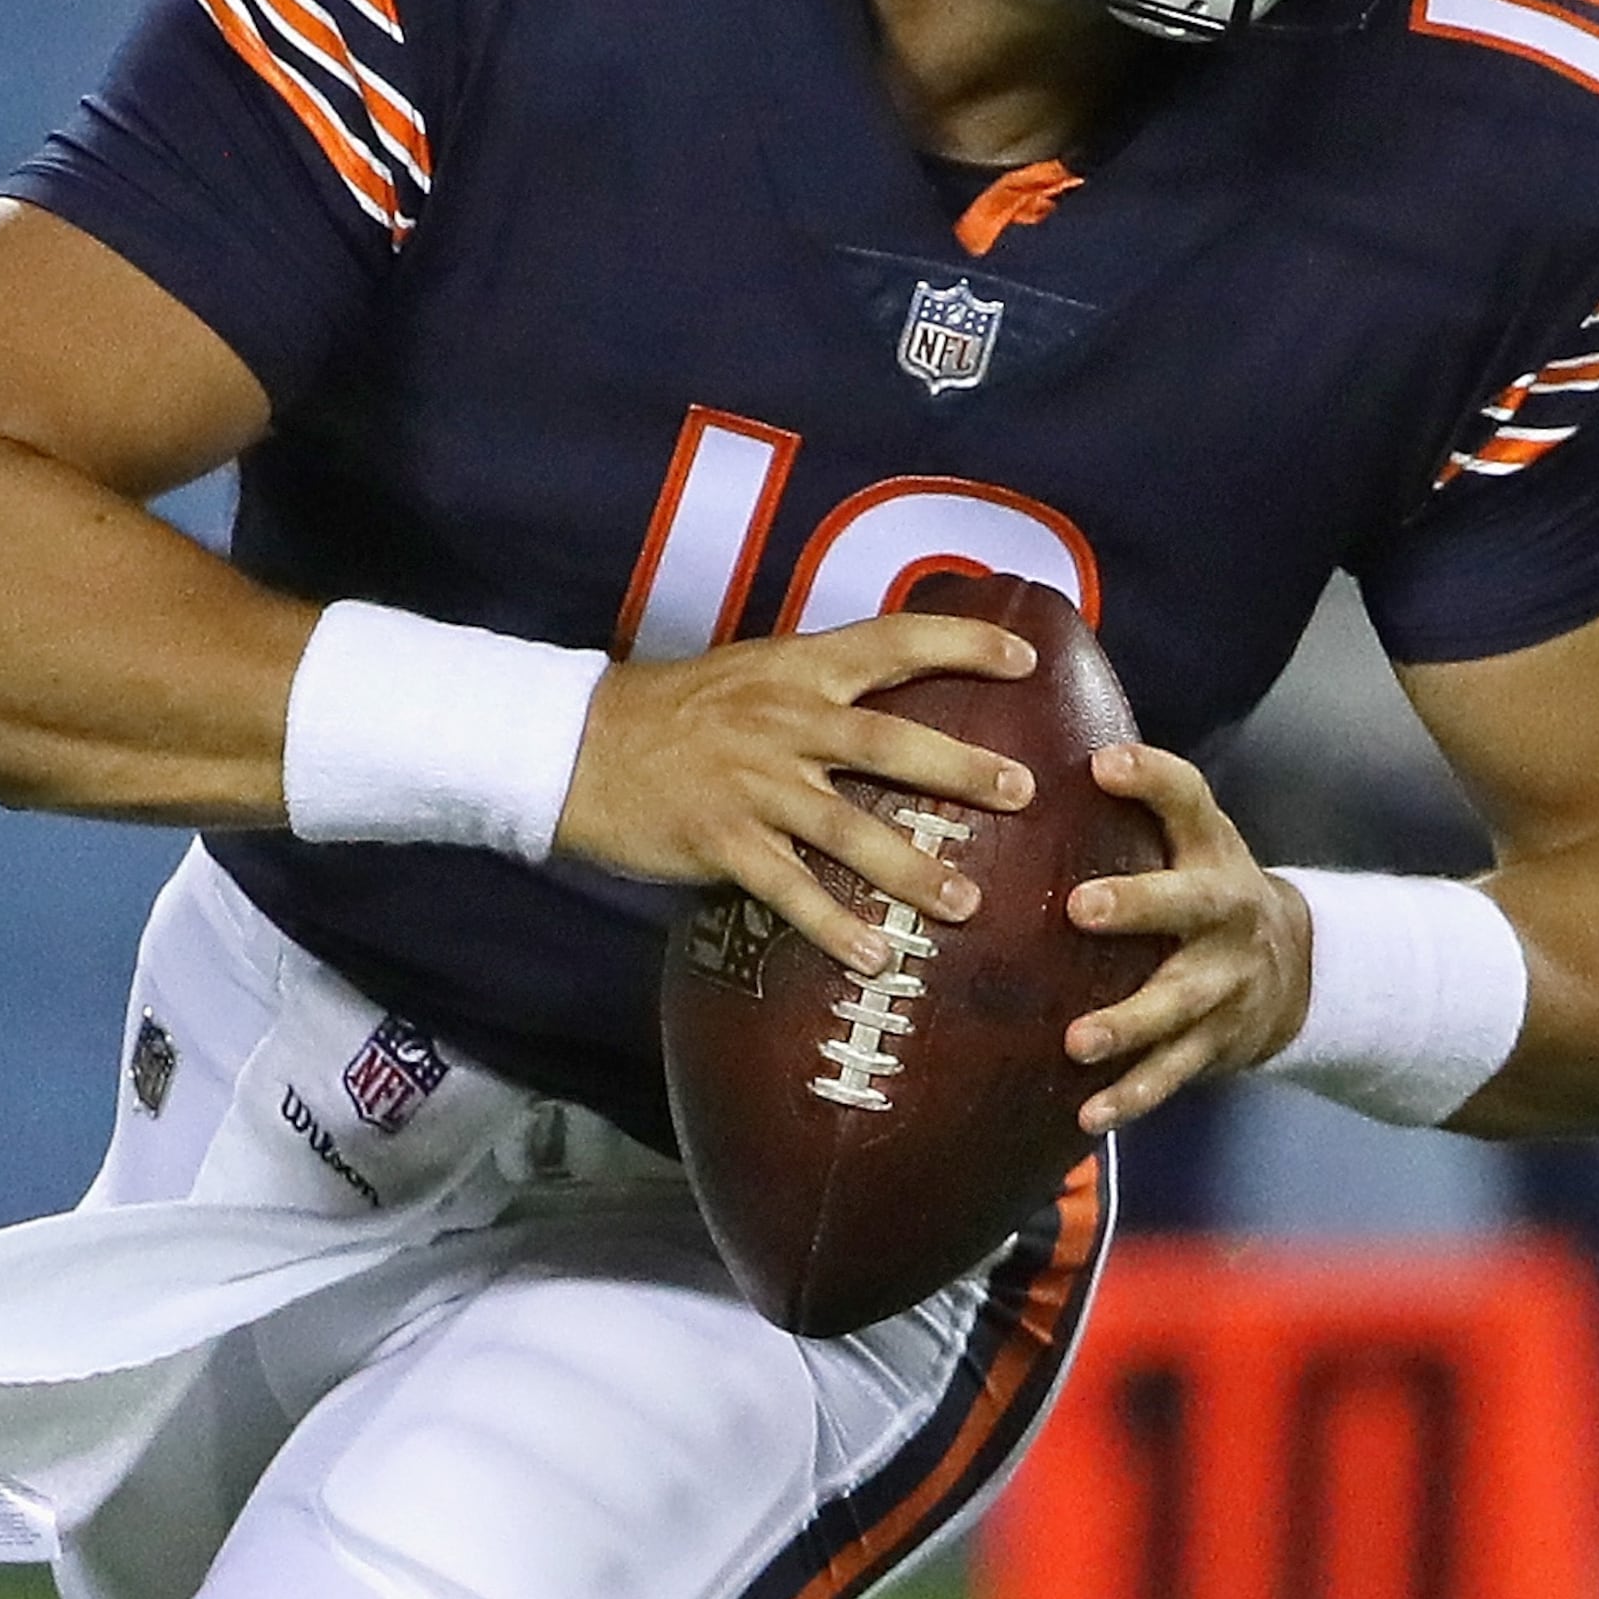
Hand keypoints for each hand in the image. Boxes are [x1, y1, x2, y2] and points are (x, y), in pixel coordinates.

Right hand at [557, 617, 1039, 978]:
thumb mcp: (746, 676)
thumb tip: (889, 706)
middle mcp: (782, 720)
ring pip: (848, 826)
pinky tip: (873, 957)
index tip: (1026, 658)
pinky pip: (788, 889)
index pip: (893, 640)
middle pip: (887, 740)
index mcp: (795, 668)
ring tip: (966, 903)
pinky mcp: (720, 839)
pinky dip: (833, 925)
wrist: (572, 748)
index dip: (963, 644)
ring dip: (911, 868)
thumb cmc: (666, 715)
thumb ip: (814, 689)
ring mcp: (752, 783)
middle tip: (1023, 792)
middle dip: (960, 767)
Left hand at [1064, 741, 1312, 1125]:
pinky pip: (1171, 1074)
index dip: (1151, 778)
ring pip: (1177, 1006)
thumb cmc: (1205, 889)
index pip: (1189, 801)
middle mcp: (1225, 915)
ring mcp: (1223, 984)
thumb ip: (1136, 804)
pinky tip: (1085, 1117)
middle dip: (1140, 905)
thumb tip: (1028, 752)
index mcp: (1212, 854)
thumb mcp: (1192, 839)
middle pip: (1189, 906)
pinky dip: (1131, 1099)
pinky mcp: (1213, 1043)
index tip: (1103, 763)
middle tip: (1080, 906)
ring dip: (1128, 1025)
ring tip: (1077, 1041)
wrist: (1295, 969)